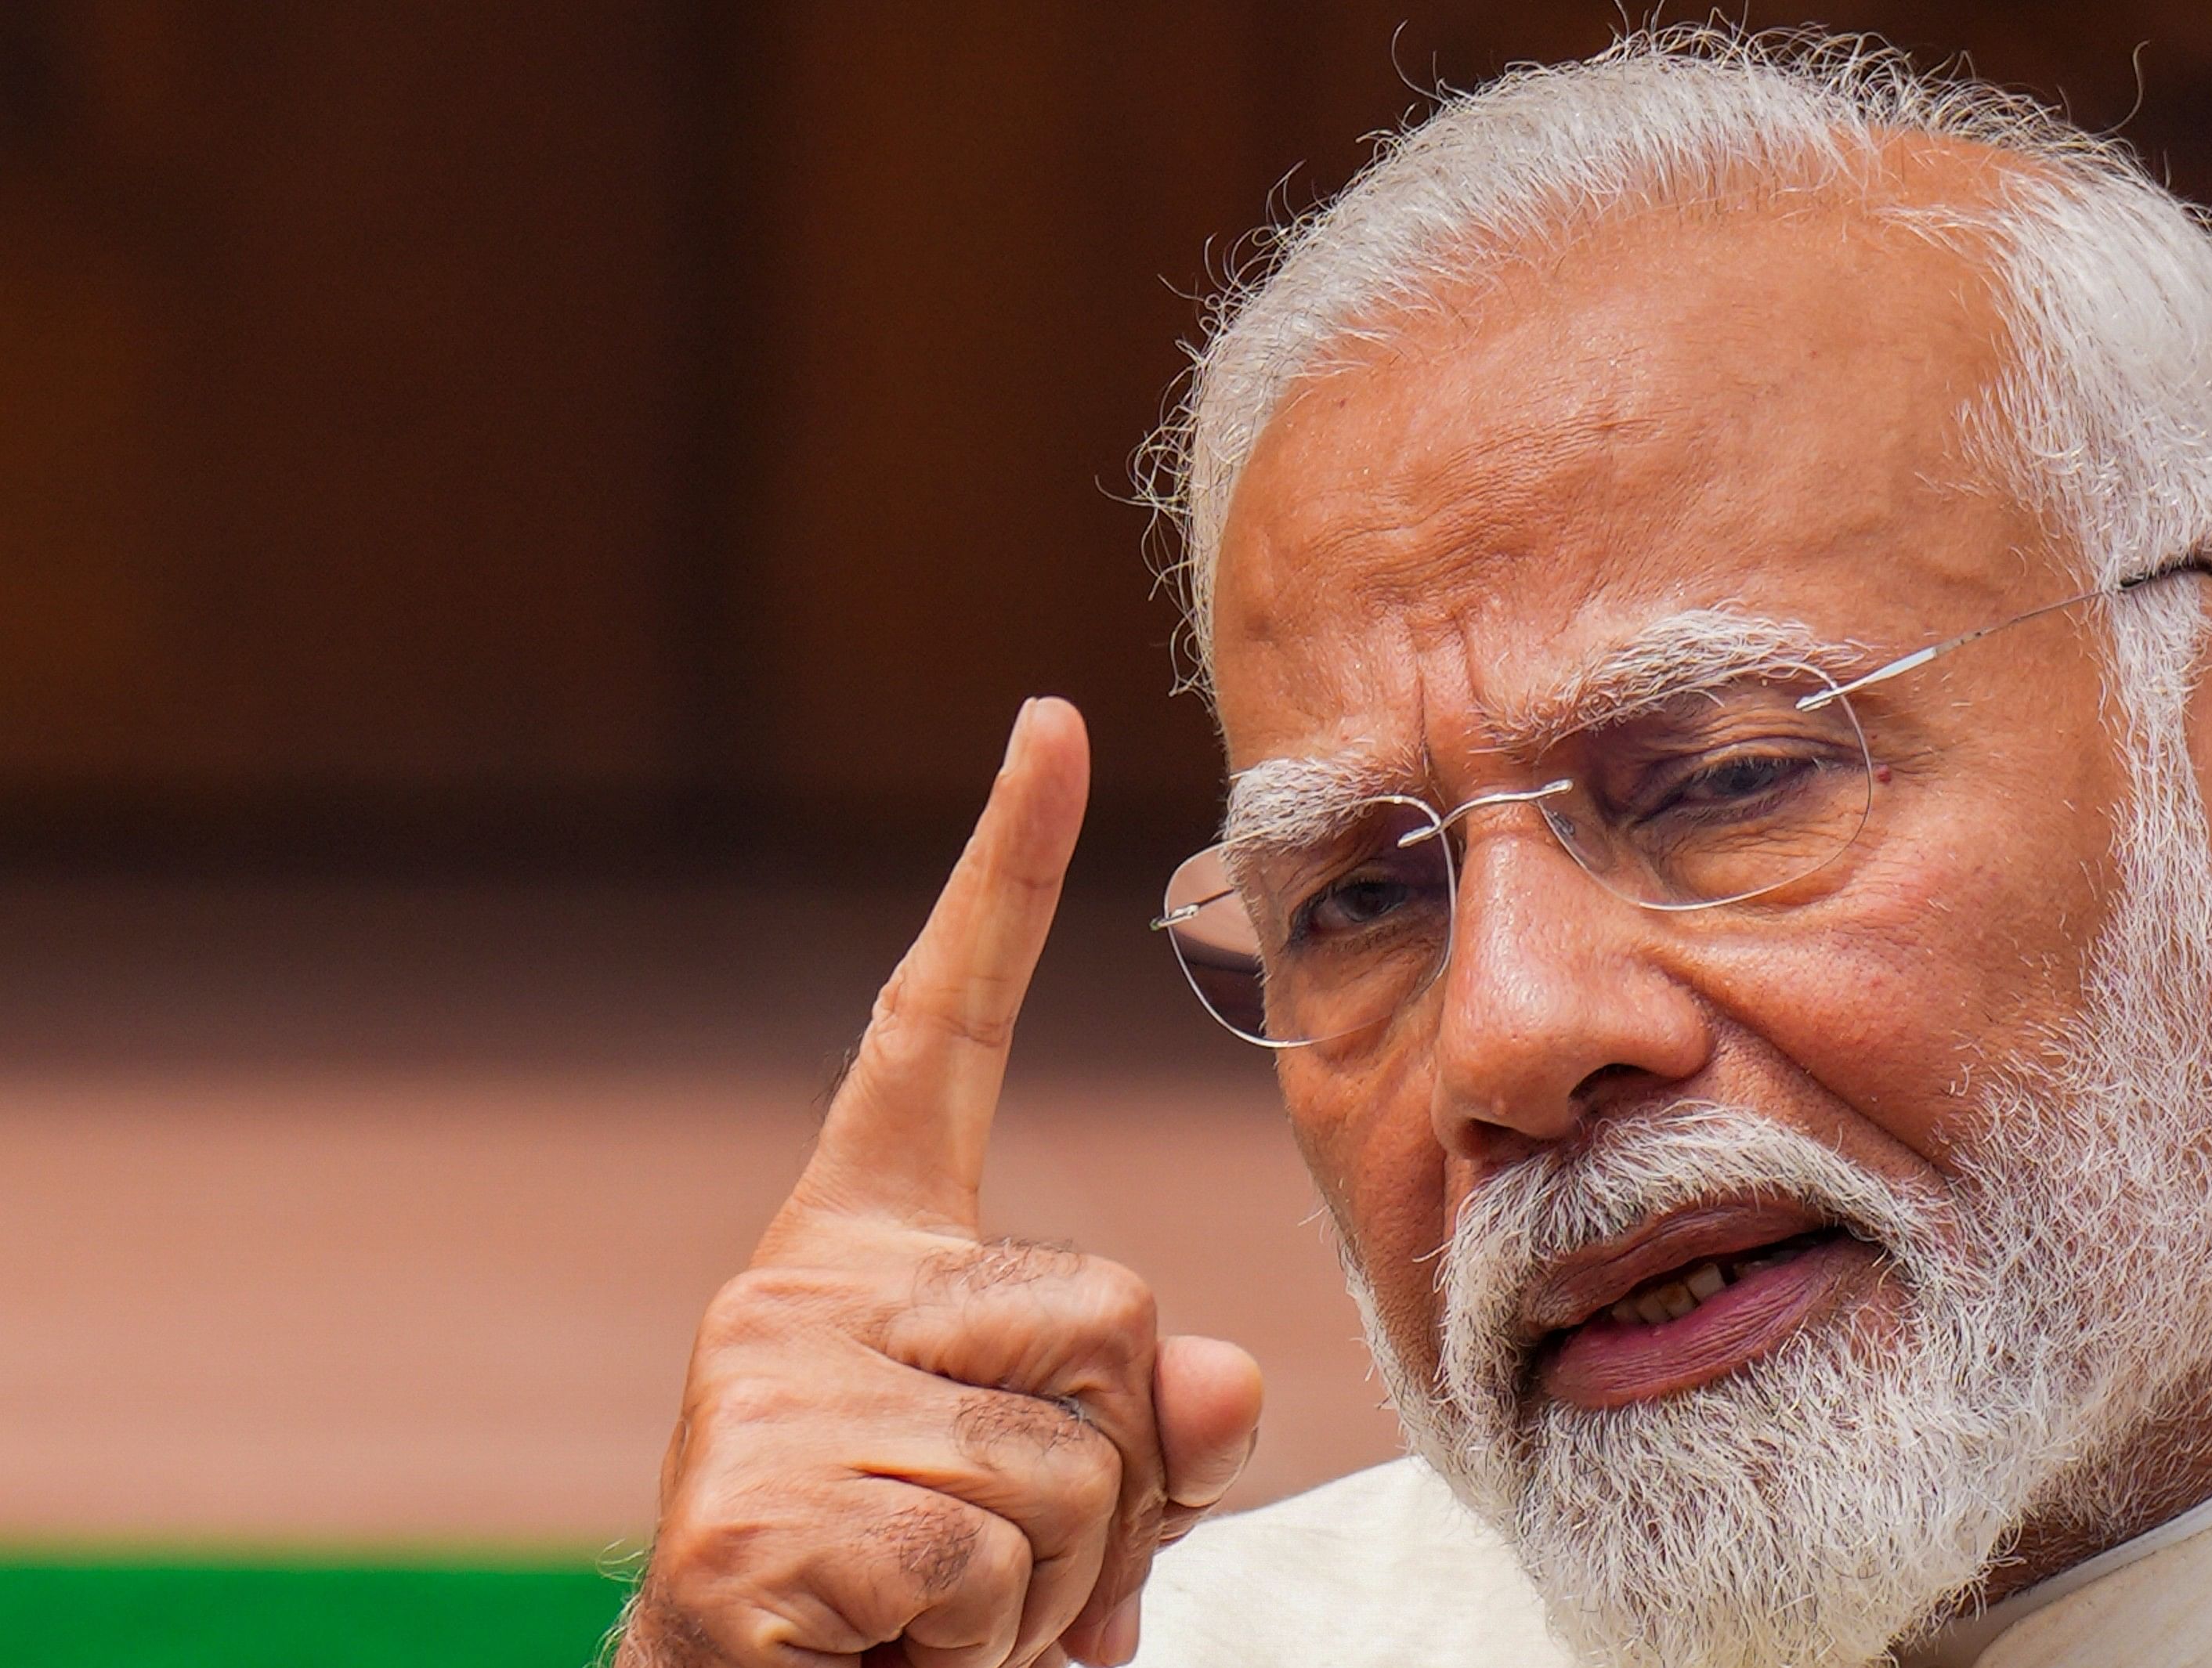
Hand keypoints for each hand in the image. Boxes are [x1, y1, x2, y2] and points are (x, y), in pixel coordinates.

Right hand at [622, 698, 1265, 1666]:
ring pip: (1069, 1460)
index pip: (938, 1028)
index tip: (1053, 726)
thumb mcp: (1059, 1497)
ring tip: (938, 1620)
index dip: (1004, 876)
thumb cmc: (910, 1609)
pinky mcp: (748, 1516)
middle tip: (1000, 1564)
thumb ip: (1148, 1421)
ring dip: (1050, 1585)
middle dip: (1113, 1479)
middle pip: (1110, 1310)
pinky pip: (982, 1558)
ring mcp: (762, 1393)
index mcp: (872, 1251)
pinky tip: (882, 1655)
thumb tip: (1220, 1383)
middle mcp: (801, 1289)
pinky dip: (979, 1648)